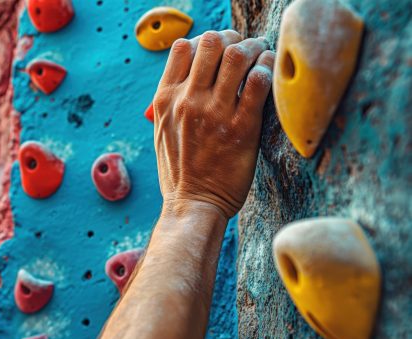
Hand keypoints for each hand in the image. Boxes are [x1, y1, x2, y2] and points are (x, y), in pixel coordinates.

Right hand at [153, 30, 274, 217]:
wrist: (192, 205)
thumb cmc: (179, 172)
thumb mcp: (162, 132)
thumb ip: (172, 102)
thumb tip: (188, 78)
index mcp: (165, 99)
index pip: (182, 46)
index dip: (204, 40)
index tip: (218, 50)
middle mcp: (187, 100)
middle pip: (212, 42)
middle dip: (232, 38)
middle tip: (244, 48)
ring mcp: (214, 113)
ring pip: (237, 55)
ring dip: (254, 48)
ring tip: (262, 55)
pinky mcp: (242, 128)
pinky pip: (259, 82)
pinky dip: (268, 69)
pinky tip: (269, 72)